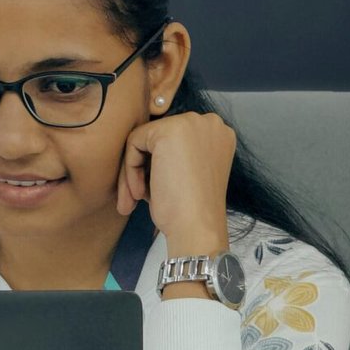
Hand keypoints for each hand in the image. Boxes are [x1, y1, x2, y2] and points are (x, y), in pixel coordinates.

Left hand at [116, 110, 235, 253]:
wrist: (197, 227)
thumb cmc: (192, 210)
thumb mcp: (190, 174)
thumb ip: (176, 155)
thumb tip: (144, 148)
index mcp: (218, 135)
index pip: (175, 140)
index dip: (159, 166)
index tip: (152, 191)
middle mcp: (209, 123)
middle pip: (159, 138)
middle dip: (144, 169)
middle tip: (137, 198)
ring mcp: (190, 123)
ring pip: (144, 140)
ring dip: (134, 172)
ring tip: (135, 199)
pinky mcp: (168, 130)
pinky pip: (134, 143)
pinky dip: (130, 169)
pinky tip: (140, 192)